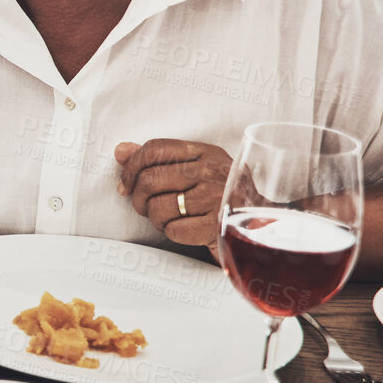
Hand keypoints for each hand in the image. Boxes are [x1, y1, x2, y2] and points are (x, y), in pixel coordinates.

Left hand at [115, 138, 233, 252]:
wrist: (262, 225)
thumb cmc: (221, 195)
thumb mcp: (196, 168)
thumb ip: (158, 159)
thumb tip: (120, 151)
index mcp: (205, 152)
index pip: (154, 149)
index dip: (130, 168)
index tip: (125, 184)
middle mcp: (211, 171)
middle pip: (149, 180)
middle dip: (139, 199)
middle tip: (148, 207)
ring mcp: (215, 198)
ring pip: (157, 207)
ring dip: (156, 219)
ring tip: (172, 218)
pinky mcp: (216, 226)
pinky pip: (172, 230)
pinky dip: (173, 233)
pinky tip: (187, 229)